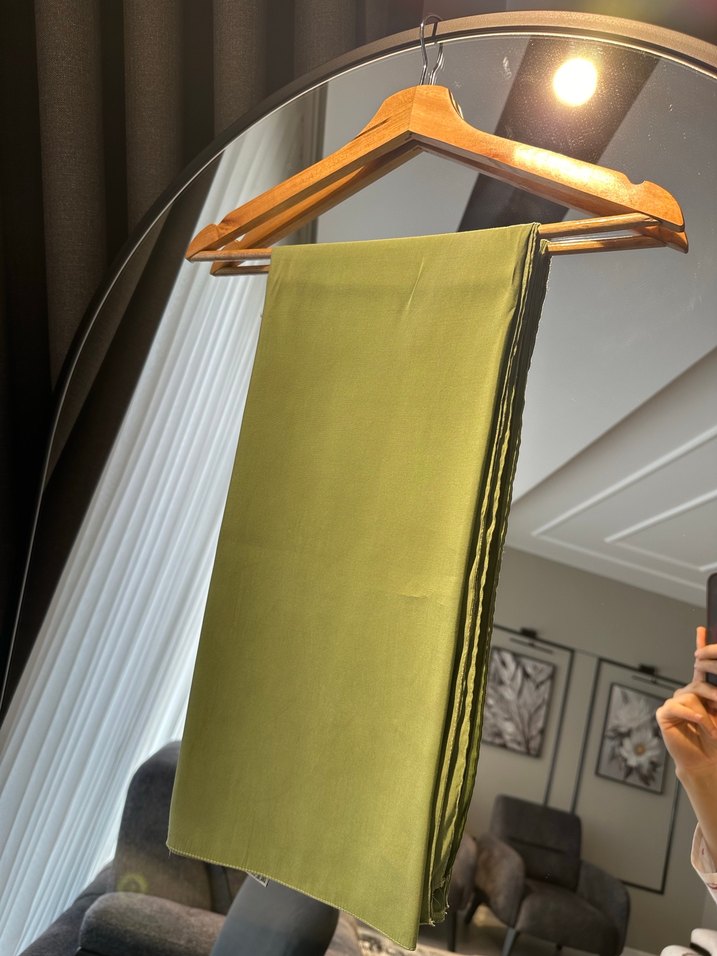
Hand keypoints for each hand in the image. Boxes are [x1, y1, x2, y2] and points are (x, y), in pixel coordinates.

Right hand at [656, 628, 716, 778]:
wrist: (706, 762)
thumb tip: (713, 688)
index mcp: (701, 692)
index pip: (701, 666)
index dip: (700, 645)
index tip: (702, 628)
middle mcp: (687, 693)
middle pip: (700, 682)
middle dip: (714, 694)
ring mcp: (674, 702)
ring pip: (691, 695)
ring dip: (706, 714)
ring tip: (712, 729)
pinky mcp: (665, 713)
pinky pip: (678, 706)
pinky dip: (692, 715)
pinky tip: (698, 723)